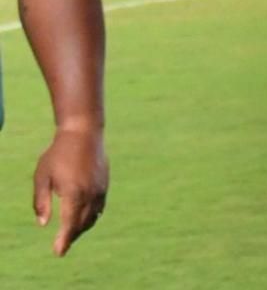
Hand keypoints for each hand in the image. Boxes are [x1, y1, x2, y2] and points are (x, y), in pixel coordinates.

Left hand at [33, 125, 106, 255]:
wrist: (84, 133)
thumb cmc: (58, 154)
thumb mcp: (42, 176)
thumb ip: (41, 201)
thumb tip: (43, 224)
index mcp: (74, 193)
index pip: (69, 225)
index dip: (64, 240)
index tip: (58, 252)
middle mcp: (90, 194)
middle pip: (82, 224)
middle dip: (72, 237)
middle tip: (61, 246)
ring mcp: (100, 189)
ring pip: (93, 217)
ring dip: (82, 228)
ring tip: (71, 234)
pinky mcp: (105, 184)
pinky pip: (100, 208)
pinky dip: (92, 217)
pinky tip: (84, 218)